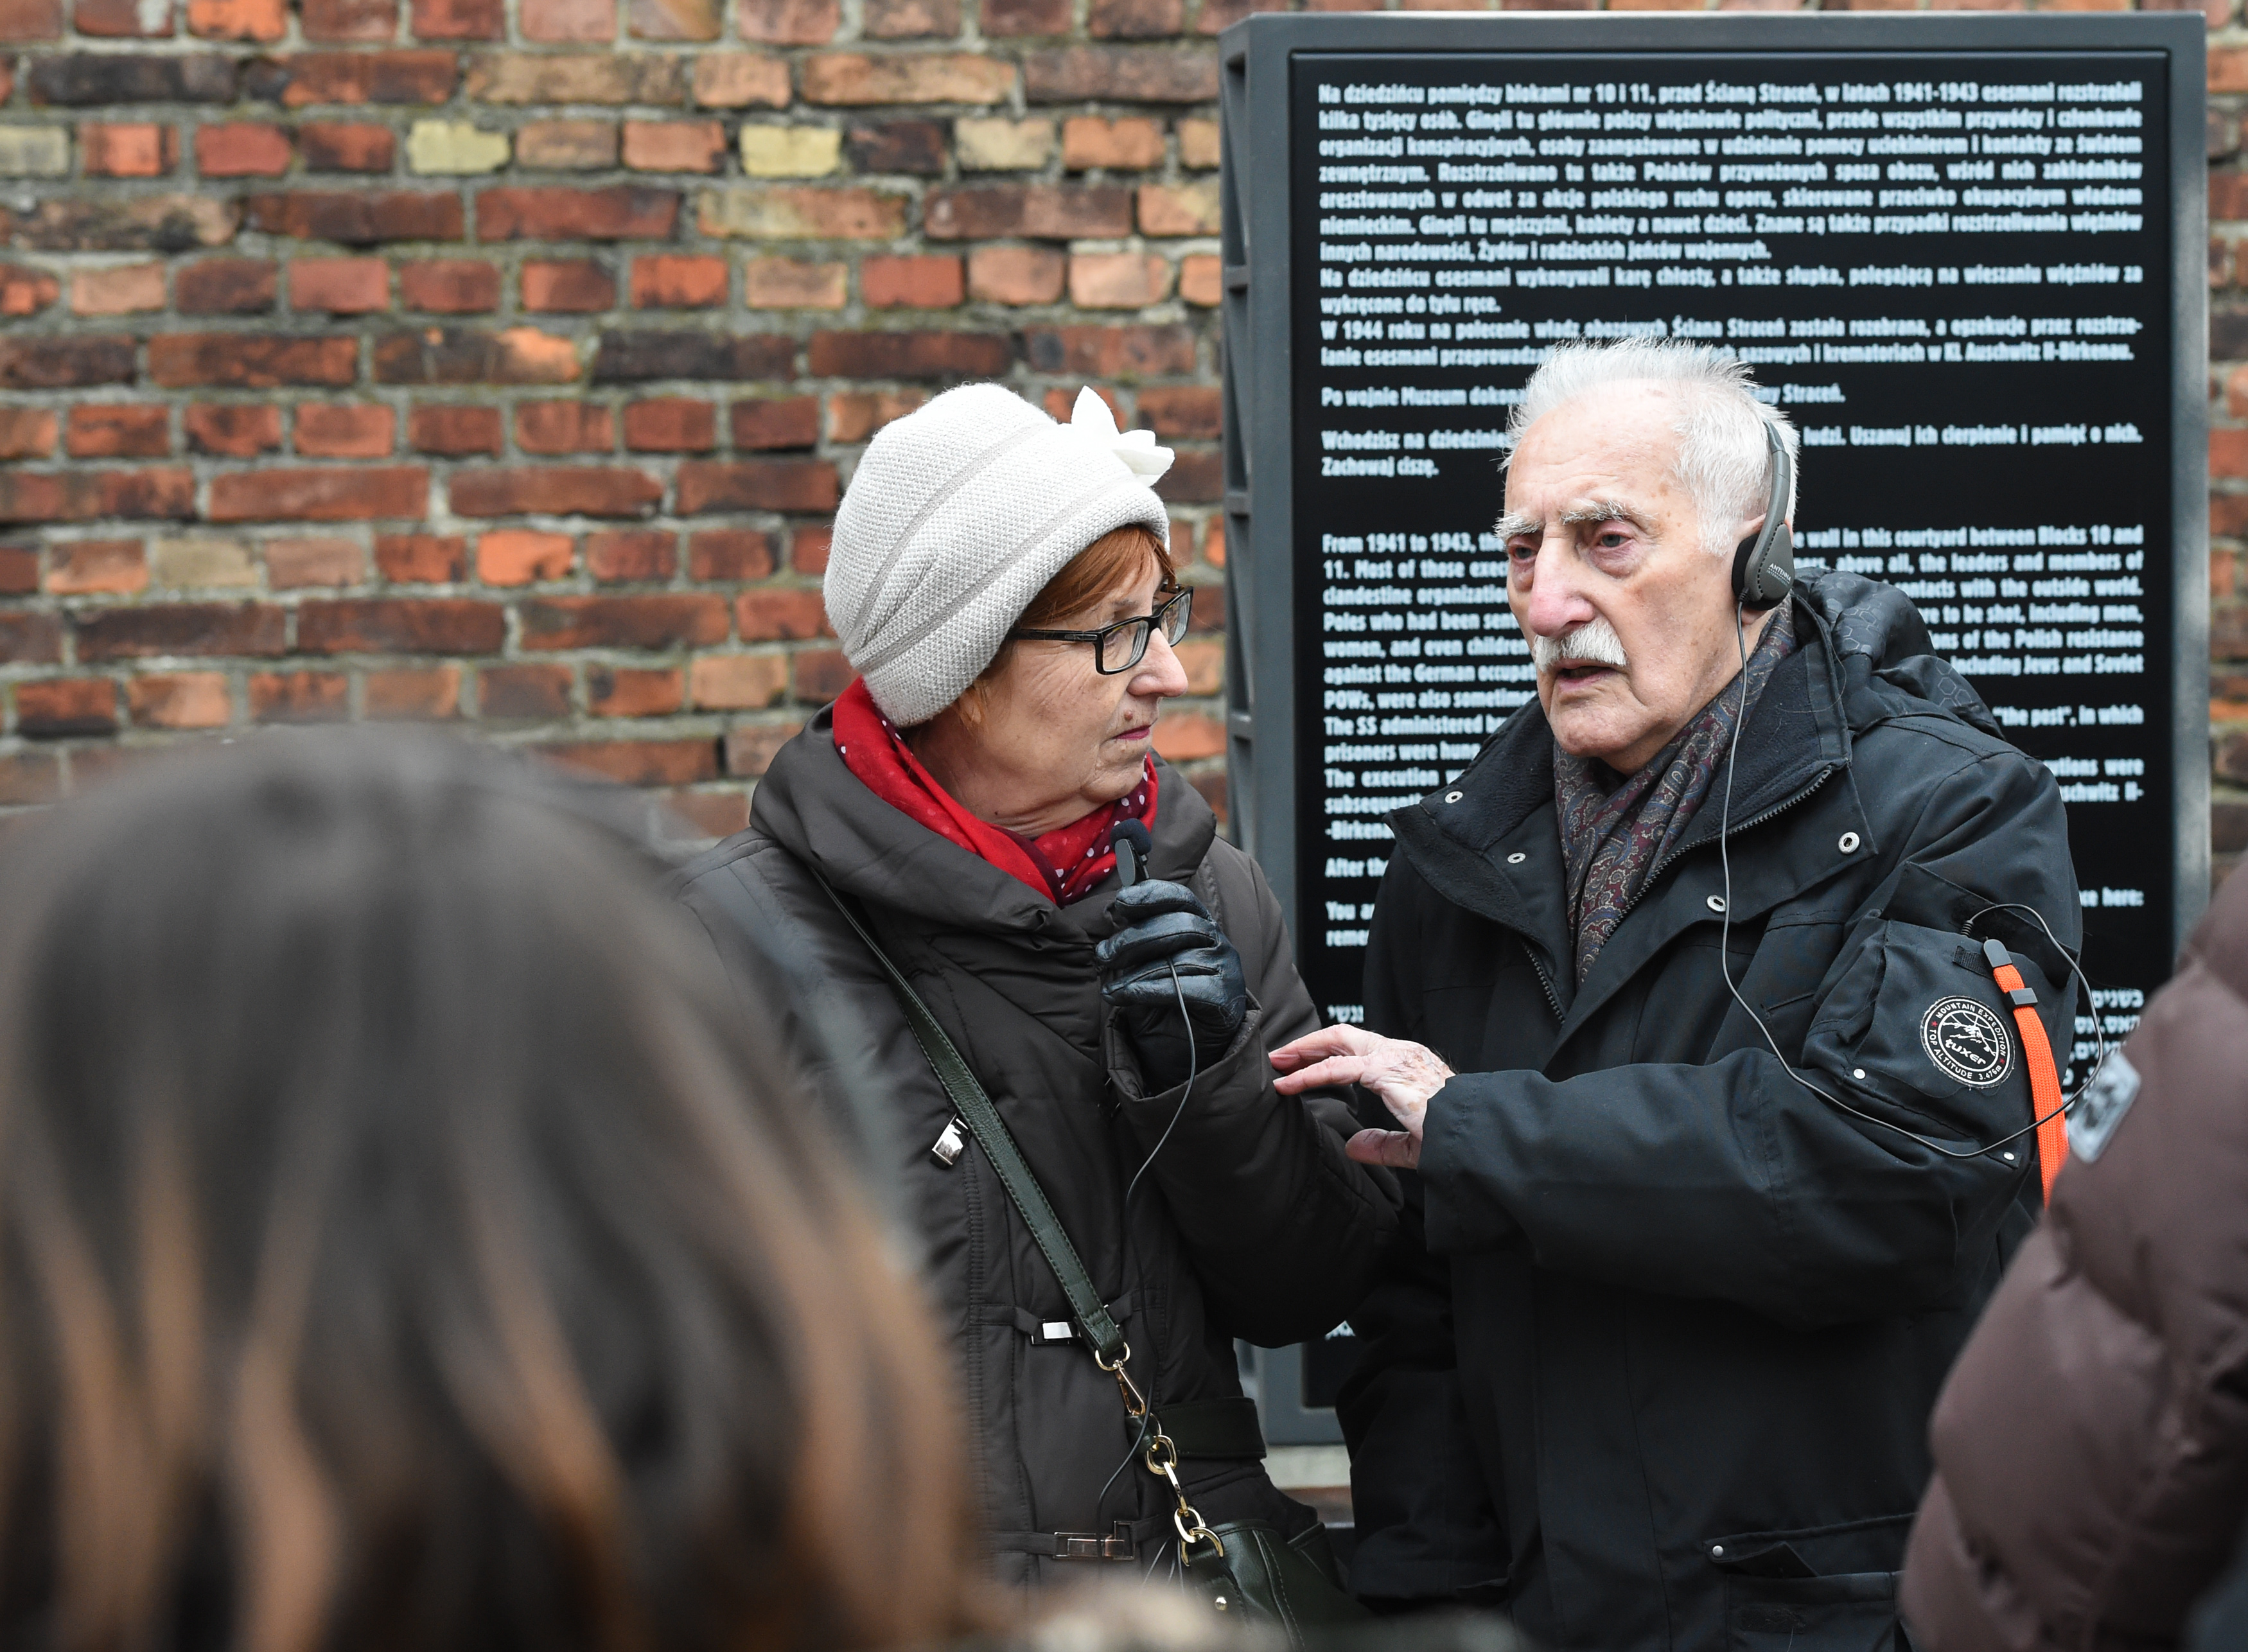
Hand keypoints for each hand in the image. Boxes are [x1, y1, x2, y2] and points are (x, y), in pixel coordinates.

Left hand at [1096, 881, 1247, 1090]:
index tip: (1121, 903)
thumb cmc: (1161, 1005)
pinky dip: (1150, 990)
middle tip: (1104, 955)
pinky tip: (1126, 996)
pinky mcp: (1226, 998)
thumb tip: (1113, 912)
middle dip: (1133, 938)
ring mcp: (1225, 968)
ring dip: (1135, 973)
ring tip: (1110, 988)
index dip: (1150, 895)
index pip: (1179, 898)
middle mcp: (1216, 942)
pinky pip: (1185, 987)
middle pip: (1178, 925)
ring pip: (1178, 958)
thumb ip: (1134, 940)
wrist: (1182, 1055)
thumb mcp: (1140, 967)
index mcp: (1198, 925)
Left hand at [1270, 1025, 1453, 1169]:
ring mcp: (1394, 1058)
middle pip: (1344, 1036)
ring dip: (1303, 1052)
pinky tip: (1290, 1083)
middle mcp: (1401, 1053)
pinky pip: (1338, 1069)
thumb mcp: (1412, 1144)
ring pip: (1338, 1043)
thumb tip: (1354, 1146)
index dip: (1327, 1054)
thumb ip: (1382, 1144)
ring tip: (1278, 1064)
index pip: (1360, 1049)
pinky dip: (1309, 1075)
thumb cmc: (1454, 1138)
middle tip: (1281, 1057)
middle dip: (1309, 1044)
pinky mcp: (1386, 1071)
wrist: (1477, 1136)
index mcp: (1409, 1063)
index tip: (1300, 1065)